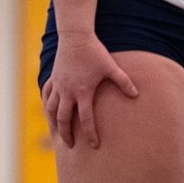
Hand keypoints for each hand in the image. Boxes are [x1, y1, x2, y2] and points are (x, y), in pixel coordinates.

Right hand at [41, 33, 137, 147]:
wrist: (76, 37)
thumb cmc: (95, 52)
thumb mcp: (111, 67)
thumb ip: (123, 81)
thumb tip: (136, 94)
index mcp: (83, 92)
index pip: (86, 119)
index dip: (90, 134)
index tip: (94, 145)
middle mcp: (68, 92)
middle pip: (63, 119)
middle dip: (66, 134)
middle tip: (70, 145)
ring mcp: (58, 85)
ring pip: (51, 109)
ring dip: (53, 122)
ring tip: (57, 131)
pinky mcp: (54, 78)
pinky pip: (47, 95)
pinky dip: (47, 104)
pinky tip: (50, 110)